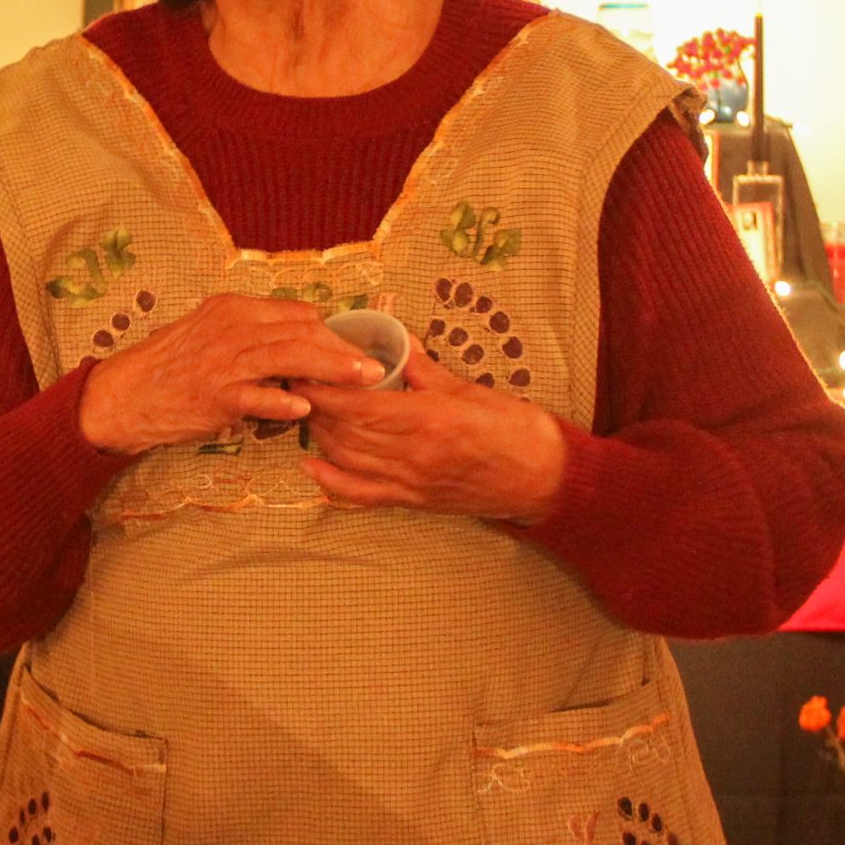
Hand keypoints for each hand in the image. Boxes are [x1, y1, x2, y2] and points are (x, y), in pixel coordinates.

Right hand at [78, 293, 384, 456]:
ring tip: (362, 381)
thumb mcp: (211, 333)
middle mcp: (232, 327)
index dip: (332, 331)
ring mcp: (224, 360)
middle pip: (301, 332)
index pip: (297, 313)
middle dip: (343, 349)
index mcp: (234, 309)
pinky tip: (306, 406)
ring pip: (289, 357)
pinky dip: (282, 399)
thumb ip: (253, 333)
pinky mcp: (215, 394)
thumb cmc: (173, 367)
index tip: (358, 348)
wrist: (127, 393)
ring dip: (330, 369)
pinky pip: (256, 394)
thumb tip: (301, 335)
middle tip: (375, 366)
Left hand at [298, 349, 567, 521]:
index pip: (358, 404)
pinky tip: (310, 468)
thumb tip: (395, 343)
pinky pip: (362, 496)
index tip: (306, 369)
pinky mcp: (413, 501)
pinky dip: (331, 484)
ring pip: (347, 459)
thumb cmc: (515, 429)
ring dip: (320, 436)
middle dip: (315, 407)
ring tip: (307, 411)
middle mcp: (411, 454)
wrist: (545, 479)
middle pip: (345, 431)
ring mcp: (410, 481)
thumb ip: (426, 370)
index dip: (325, 389)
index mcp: (427, 418)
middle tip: (299, 383)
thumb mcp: (470, 388)